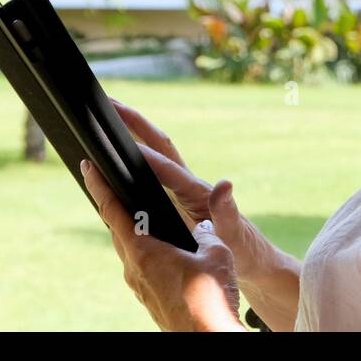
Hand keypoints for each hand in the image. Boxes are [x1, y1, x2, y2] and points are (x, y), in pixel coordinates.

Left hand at [80, 158, 246, 331]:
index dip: (99, 186)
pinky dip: (144, 249)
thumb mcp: (216, 253)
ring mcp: (139, 286)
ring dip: (130, 230)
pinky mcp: (149, 298)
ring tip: (139, 214)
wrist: (208, 337)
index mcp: (144, 252)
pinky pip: (140, 266)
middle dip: (114, 205)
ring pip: (129, 250)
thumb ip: (207, 233)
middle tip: (111, 182)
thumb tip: (203, 228)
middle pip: (117, 229)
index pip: (112, 211)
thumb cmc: (211, 298)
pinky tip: (160, 248)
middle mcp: (134, 269)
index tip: (88, 166)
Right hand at [110, 97, 270, 281]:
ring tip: (108, 115)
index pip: (167, 168)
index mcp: (198, 191)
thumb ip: (228, 211)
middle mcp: (189, 183)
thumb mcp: (234, 233)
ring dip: (132, 132)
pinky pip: (151, 170)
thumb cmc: (243, 249)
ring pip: (154, 152)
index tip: (117, 144)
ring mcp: (182, 188)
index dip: (144, 156)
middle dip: (135, 122)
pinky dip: (134, 155)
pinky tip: (115, 156)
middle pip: (159, 144)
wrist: (252, 258)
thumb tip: (225, 183)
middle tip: (110, 102)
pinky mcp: (177, 197)